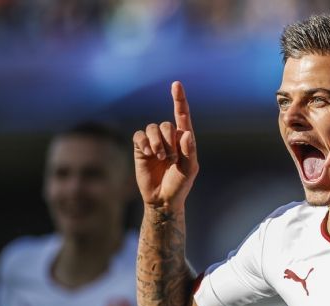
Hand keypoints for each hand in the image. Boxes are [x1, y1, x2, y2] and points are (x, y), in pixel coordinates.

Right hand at [133, 81, 198, 209]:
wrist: (163, 199)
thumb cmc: (180, 185)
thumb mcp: (190, 170)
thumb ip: (190, 151)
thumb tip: (186, 133)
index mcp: (184, 139)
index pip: (182, 115)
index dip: (179, 99)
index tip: (176, 84)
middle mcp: (169, 138)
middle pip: (166, 124)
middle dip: (169, 141)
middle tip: (170, 159)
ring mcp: (154, 142)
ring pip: (152, 128)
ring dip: (157, 143)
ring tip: (161, 158)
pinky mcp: (141, 148)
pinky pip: (139, 136)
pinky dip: (145, 143)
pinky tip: (148, 154)